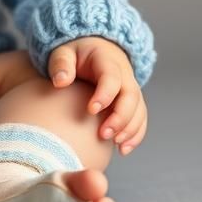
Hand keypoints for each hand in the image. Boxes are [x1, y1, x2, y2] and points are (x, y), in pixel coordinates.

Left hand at [47, 37, 147, 154]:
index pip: (111, 77)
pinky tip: (123, 150)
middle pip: (131, 96)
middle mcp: (124, 75)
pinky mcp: (132, 103)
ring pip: (139, 109)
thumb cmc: (75, 55)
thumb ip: (61, 64)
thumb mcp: (64, 53)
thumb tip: (60, 82)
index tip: (91, 110)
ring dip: (130, 128)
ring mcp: (130, 89)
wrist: (93, 52)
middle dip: (120, 117)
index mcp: (106, 60)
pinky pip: (140, 119)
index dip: (105, 94)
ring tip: (116, 144)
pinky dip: (135, 135)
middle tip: (104, 134)